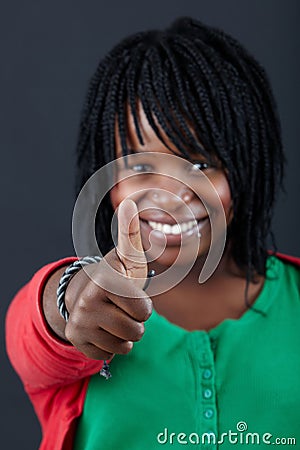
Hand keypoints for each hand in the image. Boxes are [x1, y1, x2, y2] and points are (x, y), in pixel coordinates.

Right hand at [64, 199, 152, 359]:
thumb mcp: (125, 256)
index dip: (142, 305)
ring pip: (125, 346)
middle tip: (122, 308)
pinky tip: (103, 330)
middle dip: (135, 322)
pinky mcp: (76, 341)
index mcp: (104, 281)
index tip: (129, 295)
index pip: (143, 311)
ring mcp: (80, 324)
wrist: (84, 294)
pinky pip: (109, 355)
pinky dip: (111, 346)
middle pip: (137, 331)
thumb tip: (129, 203)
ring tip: (114, 319)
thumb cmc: (115, 277)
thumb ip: (131, 233)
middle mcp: (87, 303)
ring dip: (125, 335)